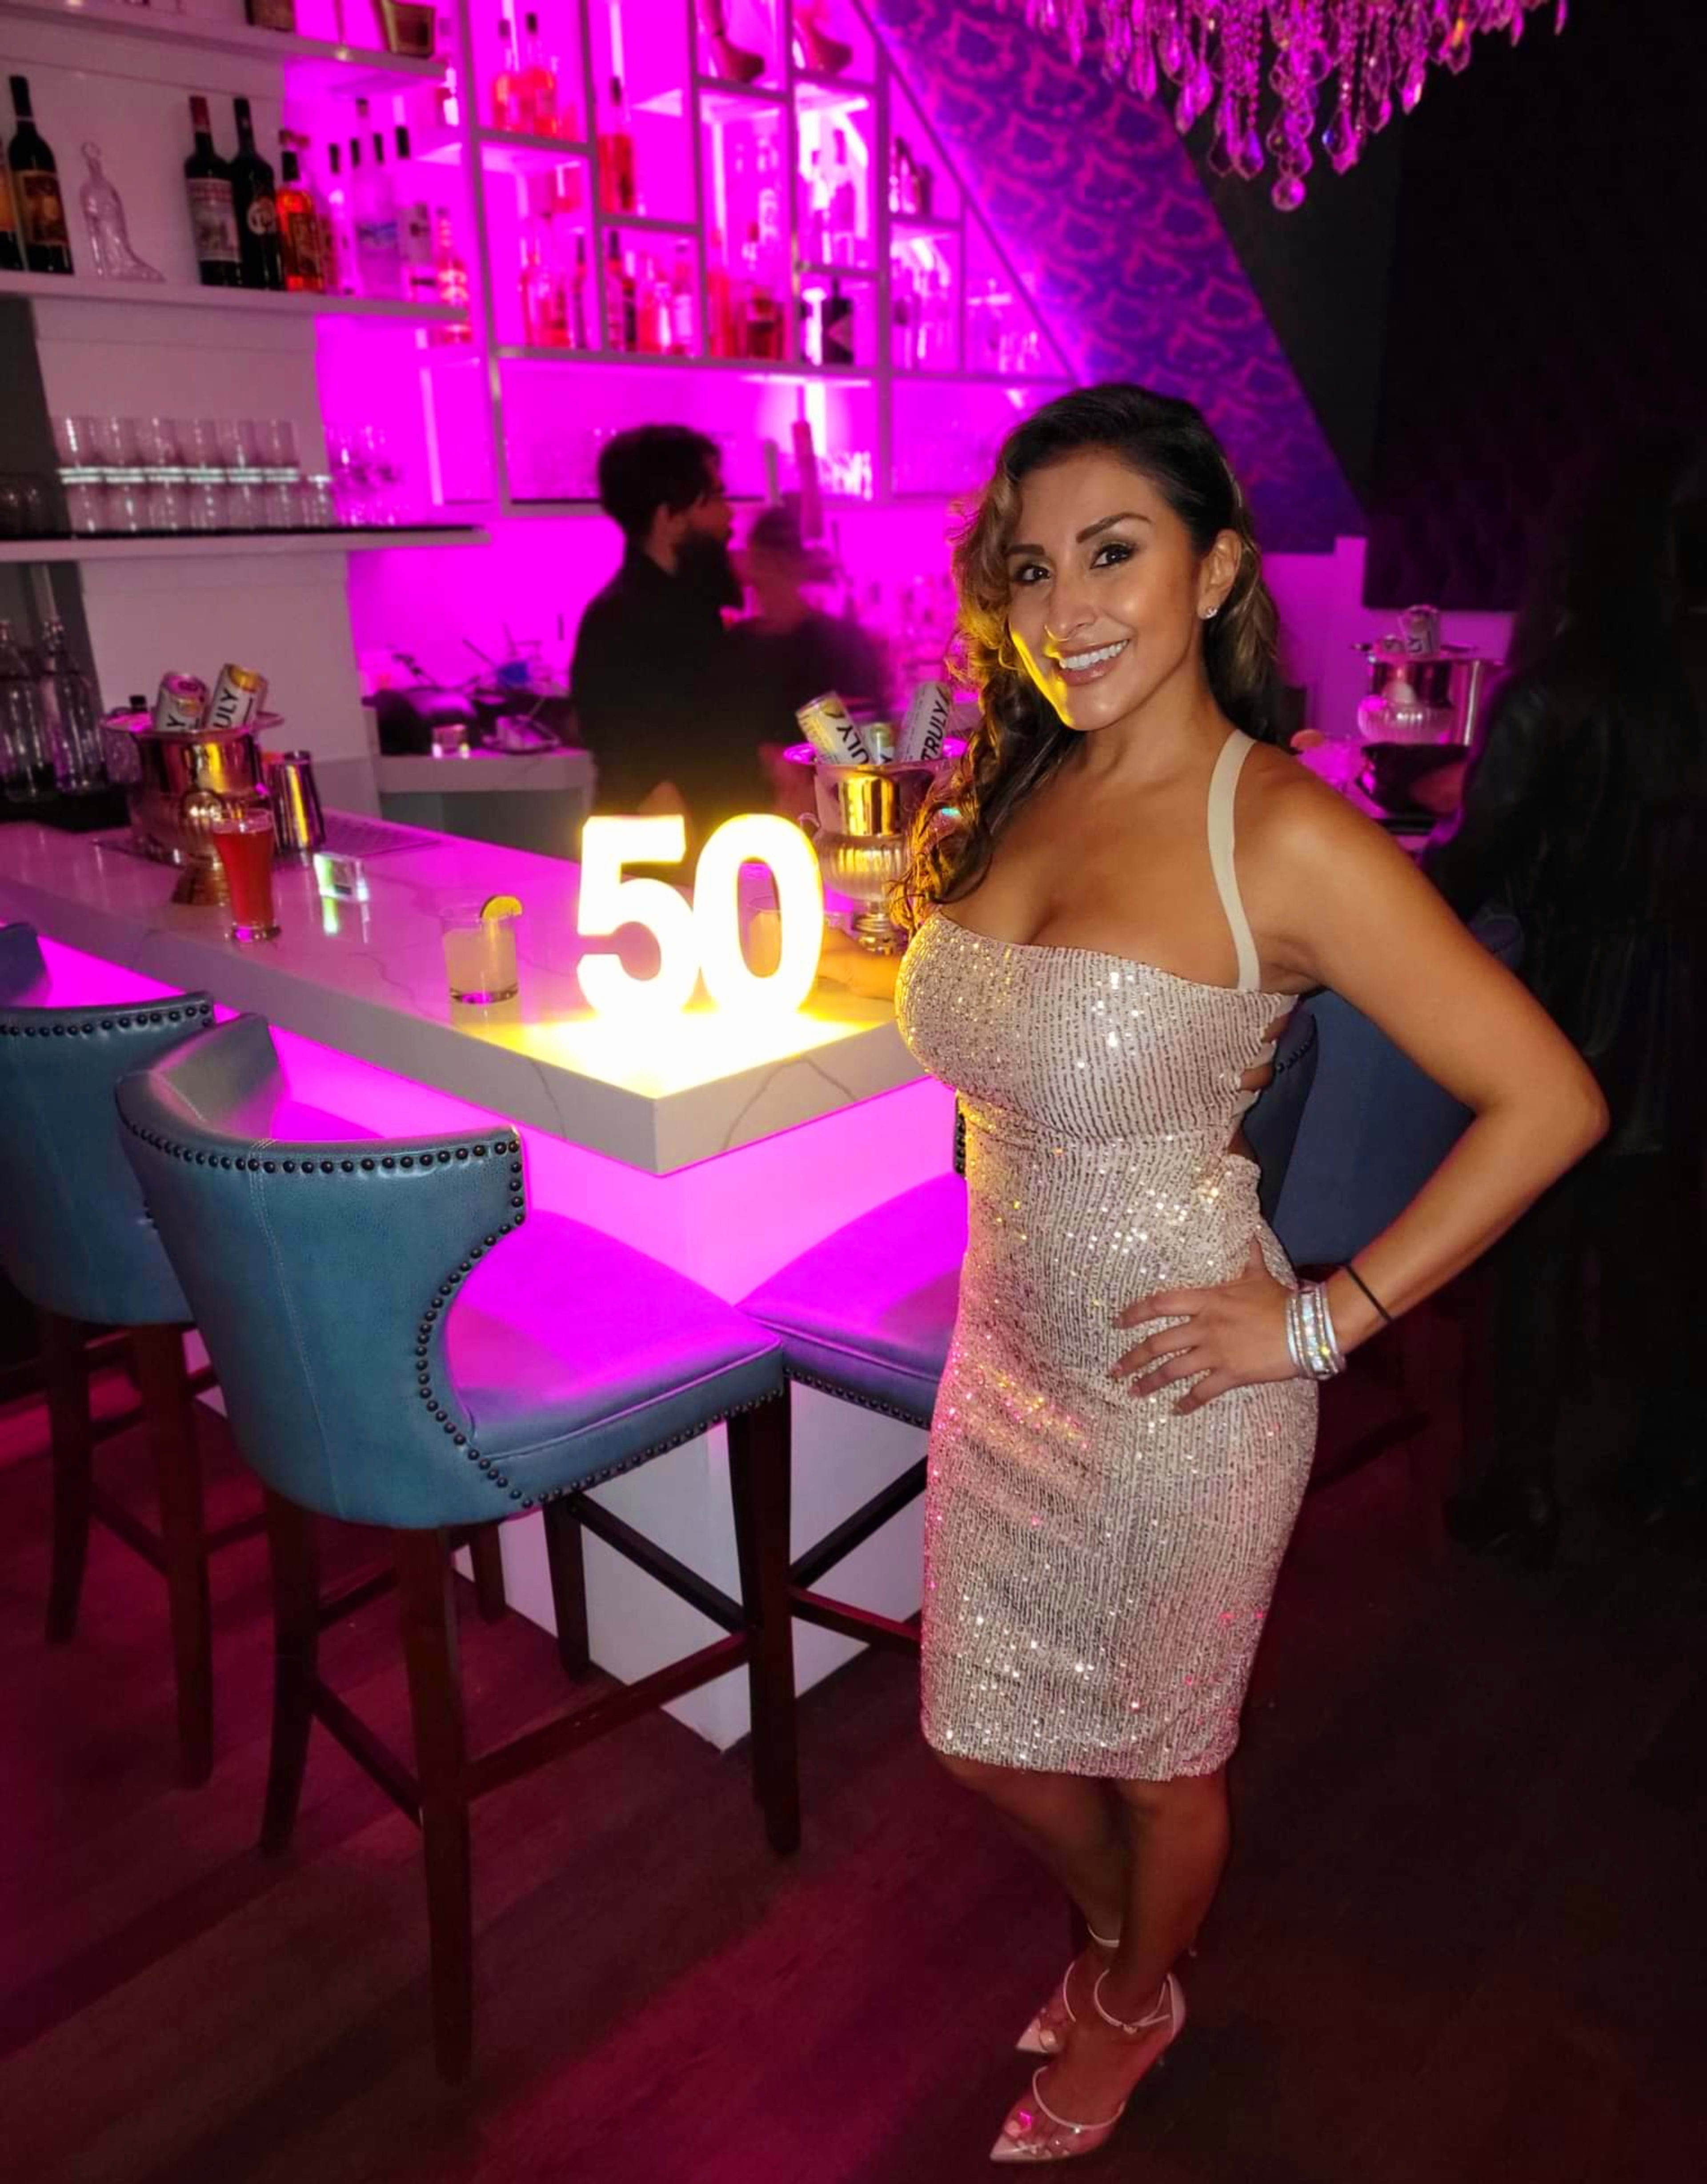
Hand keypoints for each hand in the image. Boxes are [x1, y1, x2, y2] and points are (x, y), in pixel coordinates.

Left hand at [1111, 1238, 1296, 1413]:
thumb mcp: (1259, 1275)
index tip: (1117, 1322)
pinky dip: (1187, 1402)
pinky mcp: (1231, 1374)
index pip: (1159, 1304)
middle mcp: (1204, 1326)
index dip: (1134, 1313)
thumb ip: (1248, 1258)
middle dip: (1132, 1358)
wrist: (1307, 1326)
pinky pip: (1202, 1391)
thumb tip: (1251, 1236)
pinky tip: (1175, 1411)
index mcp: (1207, 1300)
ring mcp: (1216, 1351)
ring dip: (1150, 1382)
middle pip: (1157, 1343)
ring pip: (1173, 1369)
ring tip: (1133, 1391)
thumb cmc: (1281, 1300)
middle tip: (1114, 1370)